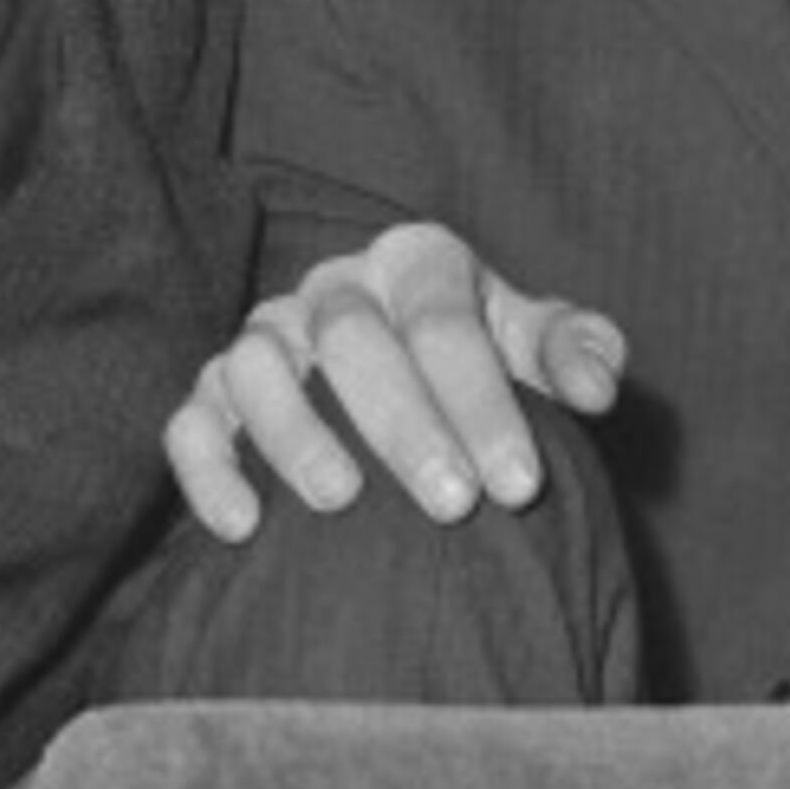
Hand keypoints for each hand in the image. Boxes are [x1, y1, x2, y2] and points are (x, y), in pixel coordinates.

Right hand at [161, 222, 628, 540]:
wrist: (407, 389)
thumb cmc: (480, 367)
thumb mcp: (534, 347)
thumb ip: (575, 352)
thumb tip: (598, 386)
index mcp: (416, 261)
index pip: (445, 319)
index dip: (484, 401)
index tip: (521, 486)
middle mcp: (333, 288)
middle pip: (354, 337)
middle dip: (405, 422)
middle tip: (453, 505)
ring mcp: (265, 338)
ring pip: (257, 364)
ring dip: (297, 432)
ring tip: (341, 503)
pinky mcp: (212, 396)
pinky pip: (191, 421)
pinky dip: (208, 468)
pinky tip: (245, 527)